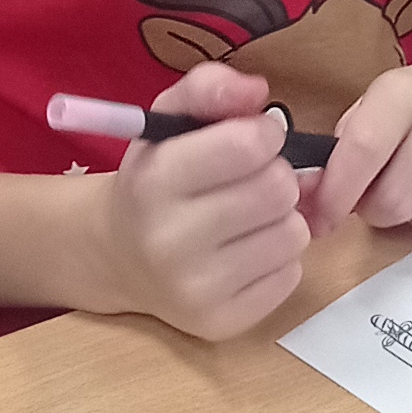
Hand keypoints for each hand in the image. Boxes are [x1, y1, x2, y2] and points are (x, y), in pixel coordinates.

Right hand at [96, 63, 306, 339]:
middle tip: (249, 181)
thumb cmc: (156, 178)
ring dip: (281, 218)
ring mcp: (195, 289)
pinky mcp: (220, 323)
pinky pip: (292, 275)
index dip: (264, 134)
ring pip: (294, 234)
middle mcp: (169, 240)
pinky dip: (278, 258)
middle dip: (275, 175)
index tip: (252, 139)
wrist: (117, 255)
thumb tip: (257, 91)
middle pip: (278, 190)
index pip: (249, 146)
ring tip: (246, 217)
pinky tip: (245, 251)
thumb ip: (210, 89)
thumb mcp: (169, 119)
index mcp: (154, 181)